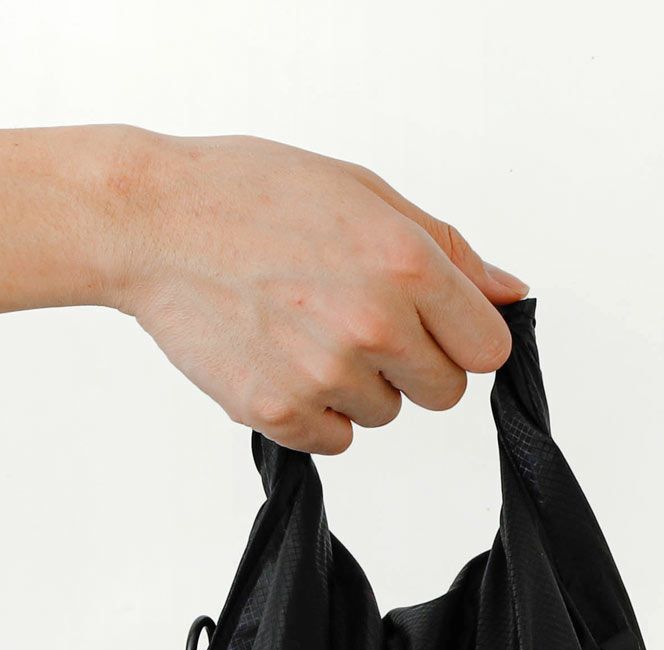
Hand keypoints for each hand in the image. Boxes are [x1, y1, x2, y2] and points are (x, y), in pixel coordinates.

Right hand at [105, 133, 527, 454]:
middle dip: (414, 366)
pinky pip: (334, 440)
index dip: (461, 337)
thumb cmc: (252, 196)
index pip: (488, 348)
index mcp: (406, 264)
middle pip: (444, 393)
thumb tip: (510, 293)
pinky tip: (280, 359)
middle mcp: (374, 324)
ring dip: (357, 386)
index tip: (431, 324)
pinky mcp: (279, 411)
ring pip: (384, 415)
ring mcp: (325, 374)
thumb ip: (447, 252)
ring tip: (304, 330)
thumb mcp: (364, 194)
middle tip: (358, 323)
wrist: (153, 222)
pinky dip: (314, 413)